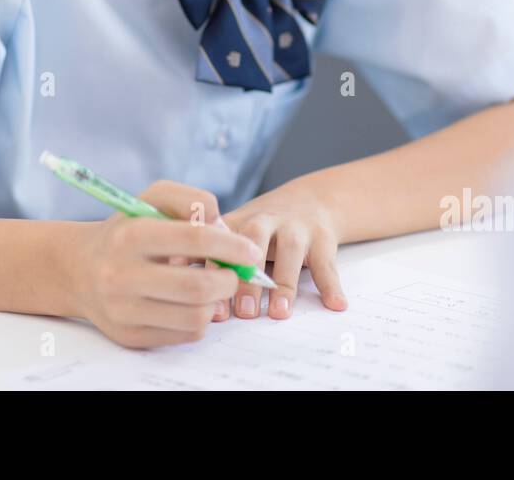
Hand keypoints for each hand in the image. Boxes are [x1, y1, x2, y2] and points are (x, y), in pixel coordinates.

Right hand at [69, 180, 263, 348]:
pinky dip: (199, 318)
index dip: (231, 245)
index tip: (251, 251)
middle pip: (198, 287)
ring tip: (211, 286)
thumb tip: (224, 229)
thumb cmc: (128, 230)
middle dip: (229, 280)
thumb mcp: (152, 199)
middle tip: (233, 273)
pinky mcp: (130, 337)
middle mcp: (121, 275)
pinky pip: (185, 334)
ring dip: (216, 301)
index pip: (193, 238)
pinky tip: (190, 303)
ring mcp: (123, 311)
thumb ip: (192, 200)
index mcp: (130, 235)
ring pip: (196, 316)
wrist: (80, 269)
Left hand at [221, 178, 346, 320]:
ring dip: (284, 283)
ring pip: (290, 251)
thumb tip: (176, 280)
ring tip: (279, 313)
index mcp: (238, 221)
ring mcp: (297, 227)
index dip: (212, 271)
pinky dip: (332, 285)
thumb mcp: (234, 230)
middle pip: (254, 239)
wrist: (311, 199)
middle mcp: (266, 219)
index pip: (219, 242)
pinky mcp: (323, 238)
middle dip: (248, 276)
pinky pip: (327, 264)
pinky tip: (336, 304)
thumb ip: (208, 253)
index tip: (208, 305)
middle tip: (244, 312)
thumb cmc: (262, 227)